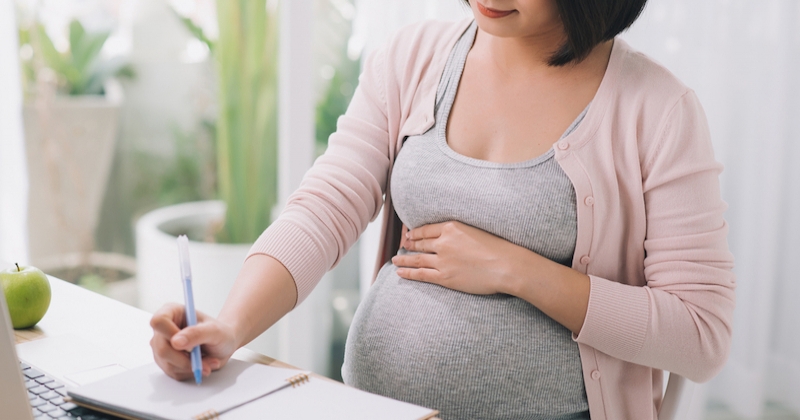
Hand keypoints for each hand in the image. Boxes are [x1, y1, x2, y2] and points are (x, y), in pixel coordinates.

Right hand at [149, 303, 237, 381]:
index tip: (189, 345)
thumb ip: (197, 333)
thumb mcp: (214, 330)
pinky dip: (190, 372)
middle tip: (205, 361)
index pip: (159, 321)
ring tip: (208, 361)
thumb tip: (176, 342)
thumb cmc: (220, 333)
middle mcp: (163, 329)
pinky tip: (201, 364)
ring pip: (167, 363)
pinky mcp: (165, 361)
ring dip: (191, 366)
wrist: (223, 345)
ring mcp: (162, 346)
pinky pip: (173, 372)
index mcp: (172, 312)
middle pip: (161, 347)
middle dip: (185, 358)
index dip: (171, 334)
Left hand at [392, 221, 516, 294]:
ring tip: (395, 260)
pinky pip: (421, 274)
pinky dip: (408, 273)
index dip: (415, 233)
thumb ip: (460, 233)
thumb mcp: (476, 231)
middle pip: (420, 243)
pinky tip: (400, 272)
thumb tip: (453, 237)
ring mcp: (442, 261)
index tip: (409, 234)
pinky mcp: (444, 277)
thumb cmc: (498, 248)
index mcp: (451, 227)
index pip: (427, 229)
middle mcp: (443, 242)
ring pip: (416, 259)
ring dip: (404, 259)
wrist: (505, 265)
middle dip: (409, 244)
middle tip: (402, 245)